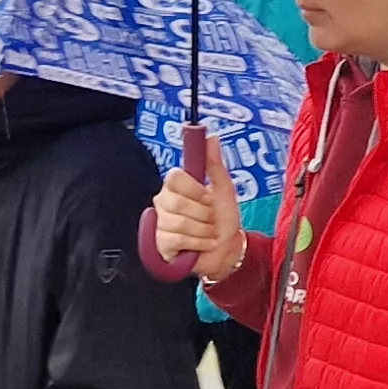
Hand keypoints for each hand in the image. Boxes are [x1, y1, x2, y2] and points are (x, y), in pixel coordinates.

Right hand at [153, 160, 246, 282]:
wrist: (227, 250)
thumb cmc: (224, 220)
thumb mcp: (224, 189)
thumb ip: (215, 165)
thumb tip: (211, 138)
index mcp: (177, 186)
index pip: (174, 178)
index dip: (195, 190)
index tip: (208, 198)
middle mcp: (164, 202)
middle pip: (176, 202)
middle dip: (203, 214)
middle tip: (211, 219)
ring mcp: (160, 223)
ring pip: (178, 222)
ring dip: (203, 230)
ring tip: (209, 233)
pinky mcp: (160, 244)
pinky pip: (176, 239)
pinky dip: (197, 243)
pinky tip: (203, 244)